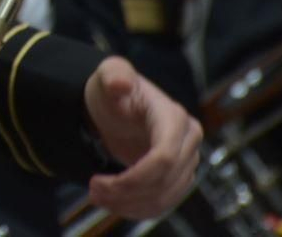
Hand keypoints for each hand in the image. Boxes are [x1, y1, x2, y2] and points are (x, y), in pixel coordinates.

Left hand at [83, 56, 200, 217]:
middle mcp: (187, 140)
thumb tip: (121, 83)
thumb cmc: (113, 88)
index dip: (136, 177)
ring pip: (164, 197)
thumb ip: (114, 74)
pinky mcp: (178, 176)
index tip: (101, 182)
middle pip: (164, 182)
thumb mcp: (109, 73)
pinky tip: (113, 202)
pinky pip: (164, 203)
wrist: (114, 104)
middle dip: (126, 193)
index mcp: (174, 117)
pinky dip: (137, 209)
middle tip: (93, 189)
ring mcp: (186, 160)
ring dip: (129, 204)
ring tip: (98, 195)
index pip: (164, 158)